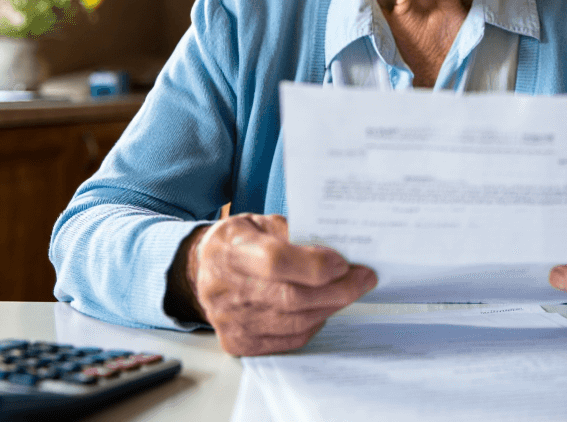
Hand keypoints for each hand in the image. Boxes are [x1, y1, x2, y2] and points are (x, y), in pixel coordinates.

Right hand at [175, 213, 376, 355]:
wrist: (202, 270)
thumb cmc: (238, 243)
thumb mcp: (259, 222)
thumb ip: (292, 233)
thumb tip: (335, 249)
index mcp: (230, 250)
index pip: (276, 262)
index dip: (315, 265)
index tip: (344, 262)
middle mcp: (225, 289)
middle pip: (291, 297)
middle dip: (337, 289)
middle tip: (363, 279)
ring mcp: (231, 320)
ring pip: (295, 321)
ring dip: (330, 307)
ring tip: (350, 291)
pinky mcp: (238, 343)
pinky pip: (288, 339)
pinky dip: (313, 324)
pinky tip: (324, 308)